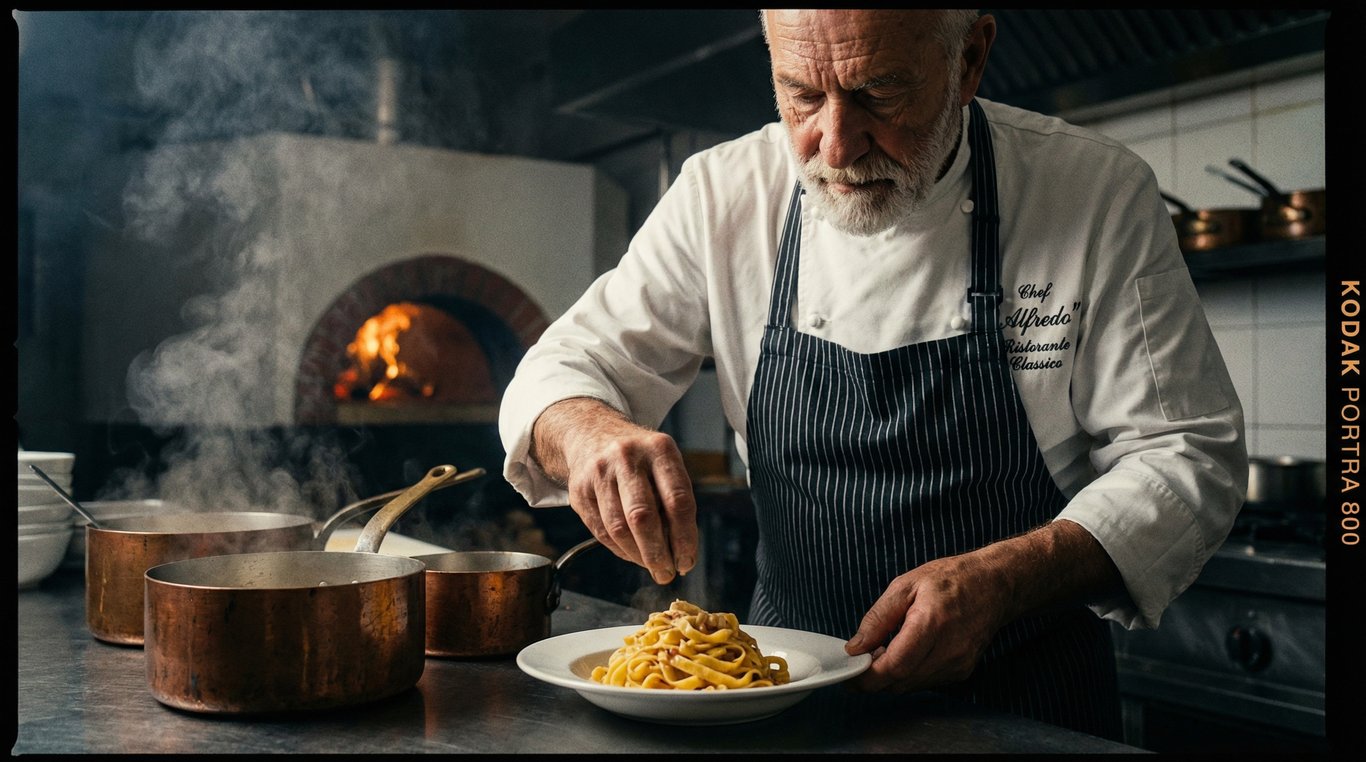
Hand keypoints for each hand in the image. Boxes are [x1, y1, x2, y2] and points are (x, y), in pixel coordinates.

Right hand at [532, 398, 698, 584]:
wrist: (592, 436)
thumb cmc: (641, 460)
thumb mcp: (664, 466)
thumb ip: (673, 502)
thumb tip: (679, 552)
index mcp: (659, 449)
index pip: (677, 500)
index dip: (684, 538)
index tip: (687, 562)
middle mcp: (627, 457)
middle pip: (643, 517)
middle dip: (657, 553)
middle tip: (667, 573)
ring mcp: (599, 472)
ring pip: (619, 528)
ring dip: (638, 556)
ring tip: (652, 566)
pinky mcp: (579, 490)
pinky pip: (601, 530)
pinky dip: (620, 550)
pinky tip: (632, 554)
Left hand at [844, 550, 1012, 693]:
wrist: (994, 585)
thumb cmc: (951, 580)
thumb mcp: (905, 586)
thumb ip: (878, 618)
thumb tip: (856, 647)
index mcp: (931, 623)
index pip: (894, 667)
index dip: (867, 677)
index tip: (850, 674)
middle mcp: (948, 650)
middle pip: (900, 682)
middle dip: (874, 678)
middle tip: (861, 660)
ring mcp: (958, 664)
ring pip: (911, 686)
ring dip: (891, 676)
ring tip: (883, 652)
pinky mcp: (962, 671)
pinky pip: (925, 682)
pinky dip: (909, 674)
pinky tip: (906, 653)